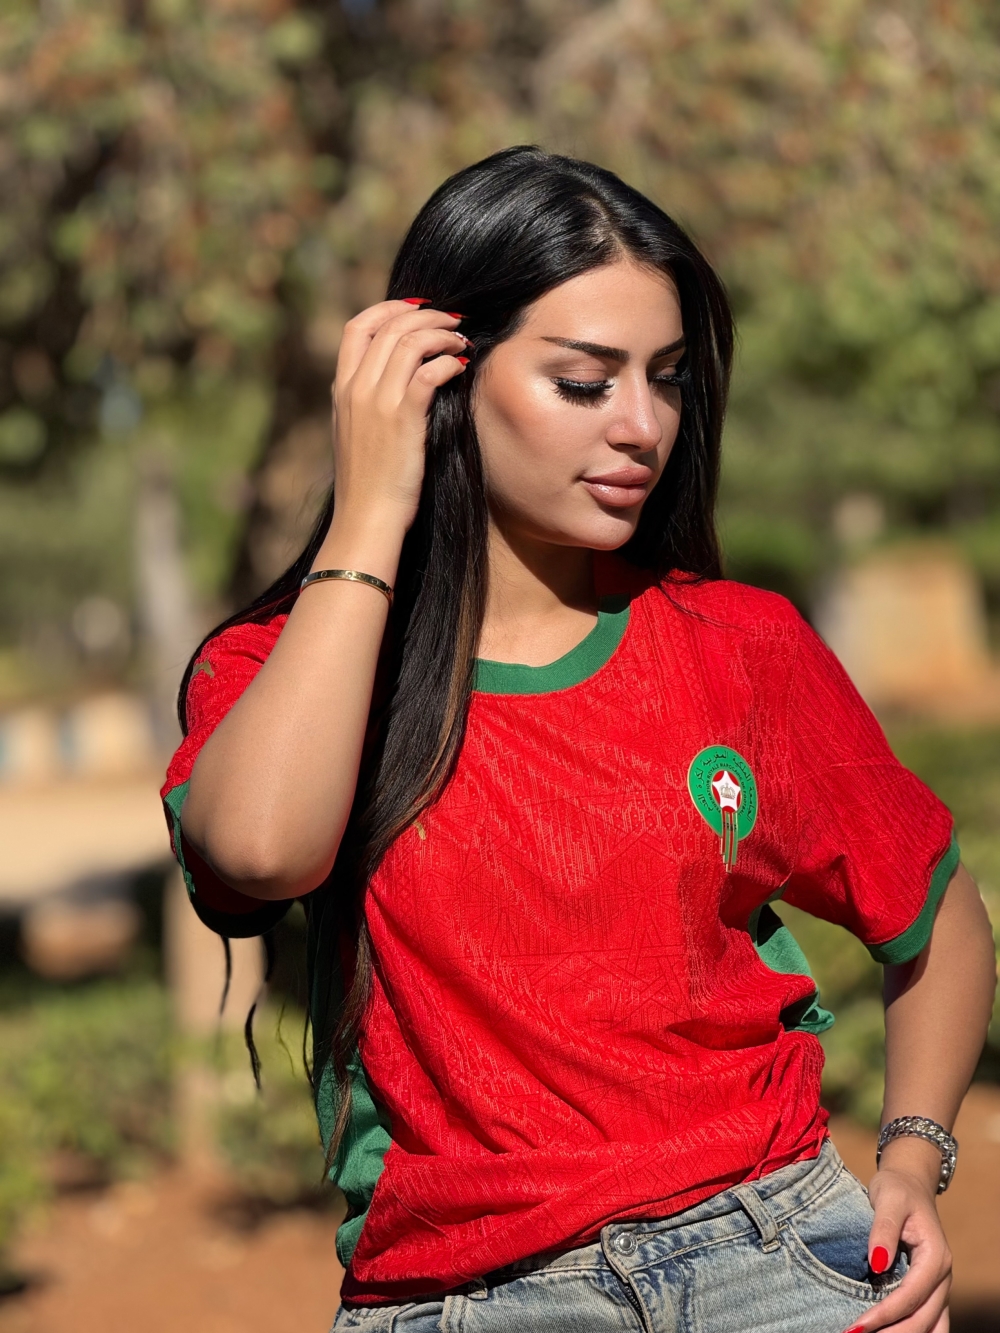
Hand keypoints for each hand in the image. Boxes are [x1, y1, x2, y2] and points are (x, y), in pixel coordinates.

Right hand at [331, 299, 468, 531]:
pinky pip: (428, 370)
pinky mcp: (402, 417)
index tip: (417, 308)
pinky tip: (461, 367)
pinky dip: (448, 361)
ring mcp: (376, 401)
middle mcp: (356, 388)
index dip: (389, 308)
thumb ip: (368, 403)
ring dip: (443, 334)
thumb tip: (398, 381)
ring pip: (410, 341)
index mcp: (341, 389)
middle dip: (427, 316)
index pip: (358, 327)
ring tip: (462, 341)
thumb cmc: (369, 485)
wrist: (366, 518)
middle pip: (389, 326)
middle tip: (453, 321)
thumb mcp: (357, 436)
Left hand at [848, 1149, 951, 1332]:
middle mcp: (943, 1277)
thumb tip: (877, 1264)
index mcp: (935, 1257)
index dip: (884, 1314)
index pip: (910, 1296)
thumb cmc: (897, 1190)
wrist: (910, 1184)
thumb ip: (883, 1231)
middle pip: (922, 1319)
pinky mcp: (930, 1289)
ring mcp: (939, 1286)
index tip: (857, 1326)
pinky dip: (912, 1331)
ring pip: (931, 1326)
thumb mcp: (889, 1199)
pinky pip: (928, 1320)